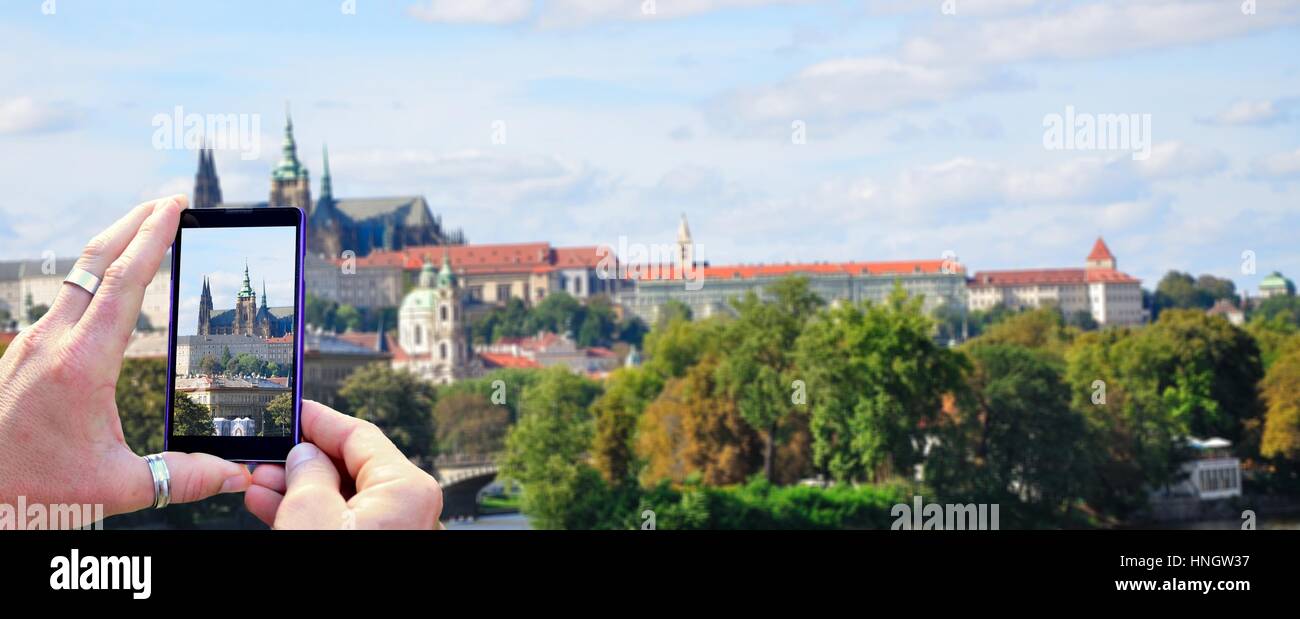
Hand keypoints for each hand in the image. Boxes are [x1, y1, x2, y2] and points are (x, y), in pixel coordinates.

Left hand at [0, 195, 251, 526]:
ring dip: (113, 248)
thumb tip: (235, 473)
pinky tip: (109, 289)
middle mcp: (51, 342)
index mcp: (81, 363)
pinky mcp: (21, 355)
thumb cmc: (34, 493)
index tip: (176, 206)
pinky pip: (64, 301)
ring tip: (144, 233)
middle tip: (170, 201)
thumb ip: (182, 477)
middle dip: (134, 222)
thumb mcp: (116, 488)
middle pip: (96, 261)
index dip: (154, 238)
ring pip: (76, 277)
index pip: (125, 282)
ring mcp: (30, 345)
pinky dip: (95, 279)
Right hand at [244, 400, 443, 529]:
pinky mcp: (380, 544)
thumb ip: (307, 475)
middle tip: (266, 455)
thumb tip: (304, 456)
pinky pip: (344, 522)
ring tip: (260, 483)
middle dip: (302, 460)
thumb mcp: (311, 515)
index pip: (360, 435)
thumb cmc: (338, 574)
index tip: (293, 410)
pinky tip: (273, 506)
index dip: (320, 420)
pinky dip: (312, 514)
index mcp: (407, 488)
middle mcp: (410, 507)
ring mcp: (396, 529)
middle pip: (350, 467)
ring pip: (344, 498)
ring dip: (299, 489)